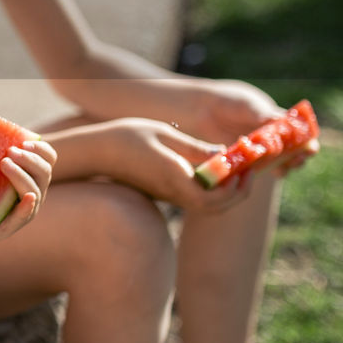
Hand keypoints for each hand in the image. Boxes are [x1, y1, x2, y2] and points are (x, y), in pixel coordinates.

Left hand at [0, 136, 53, 269]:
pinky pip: (25, 215)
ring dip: (23, 175)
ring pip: (36, 191)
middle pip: (45, 172)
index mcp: (30, 175)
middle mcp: (33, 192)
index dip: (42, 149)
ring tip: (4, 164)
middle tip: (10, 153)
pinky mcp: (11, 226)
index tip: (25, 142)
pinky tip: (25, 196)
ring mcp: (25, 210)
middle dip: (30, 160)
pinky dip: (28, 205)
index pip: (49, 159)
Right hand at [98, 117, 250, 212]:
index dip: (237, 186)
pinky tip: (211, 168)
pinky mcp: (163, 193)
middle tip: (247, 171)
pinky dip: (211, 188)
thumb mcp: (164, 133)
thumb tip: (224, 156)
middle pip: (215, 209)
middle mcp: (173, 193)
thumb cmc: (126, 137)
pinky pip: (194, 198)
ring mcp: (167, 196)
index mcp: (174, 179)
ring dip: (226, 192)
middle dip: (237, 193)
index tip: (246, 166)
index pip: (215, 197)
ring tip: (234, 167)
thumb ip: (195, 148)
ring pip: (207, 206)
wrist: (94, 153)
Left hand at [180, 80, 317, 177]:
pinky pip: (254, 171)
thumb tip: (282, 121)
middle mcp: (273, 141)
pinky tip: (254, 169)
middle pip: (294, 156)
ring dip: (279, 167)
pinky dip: (256, 171)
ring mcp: (259, 153)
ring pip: (276, 166)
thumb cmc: (229, 101)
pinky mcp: (242, 163)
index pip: (302, 137)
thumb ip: (263, 114)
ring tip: (276, 164)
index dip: (308, 144)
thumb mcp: (247, 105)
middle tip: (294, 159)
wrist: (201, 108)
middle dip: (297, 159)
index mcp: (281, 124)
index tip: (308, 148)